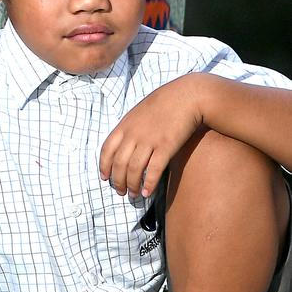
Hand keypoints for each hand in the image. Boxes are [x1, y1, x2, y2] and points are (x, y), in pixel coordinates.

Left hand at [99, 75, 204, 197]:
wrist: (187, 96)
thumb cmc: (164, 104)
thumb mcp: (139, 112)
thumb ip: (130, 128)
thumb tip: (124, 143)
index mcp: (125, 125)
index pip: (107, 149)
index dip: (104, 166)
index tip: (105, 178)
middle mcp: (134, 134)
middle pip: (119, 163)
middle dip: (117, 181)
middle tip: (121, 192)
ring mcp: (149, 140)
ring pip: (134, 169)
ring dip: (132, 185)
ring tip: (134, 195)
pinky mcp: (166, 146)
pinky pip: (153, 170)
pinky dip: (149, 183)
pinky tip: (148, 192)